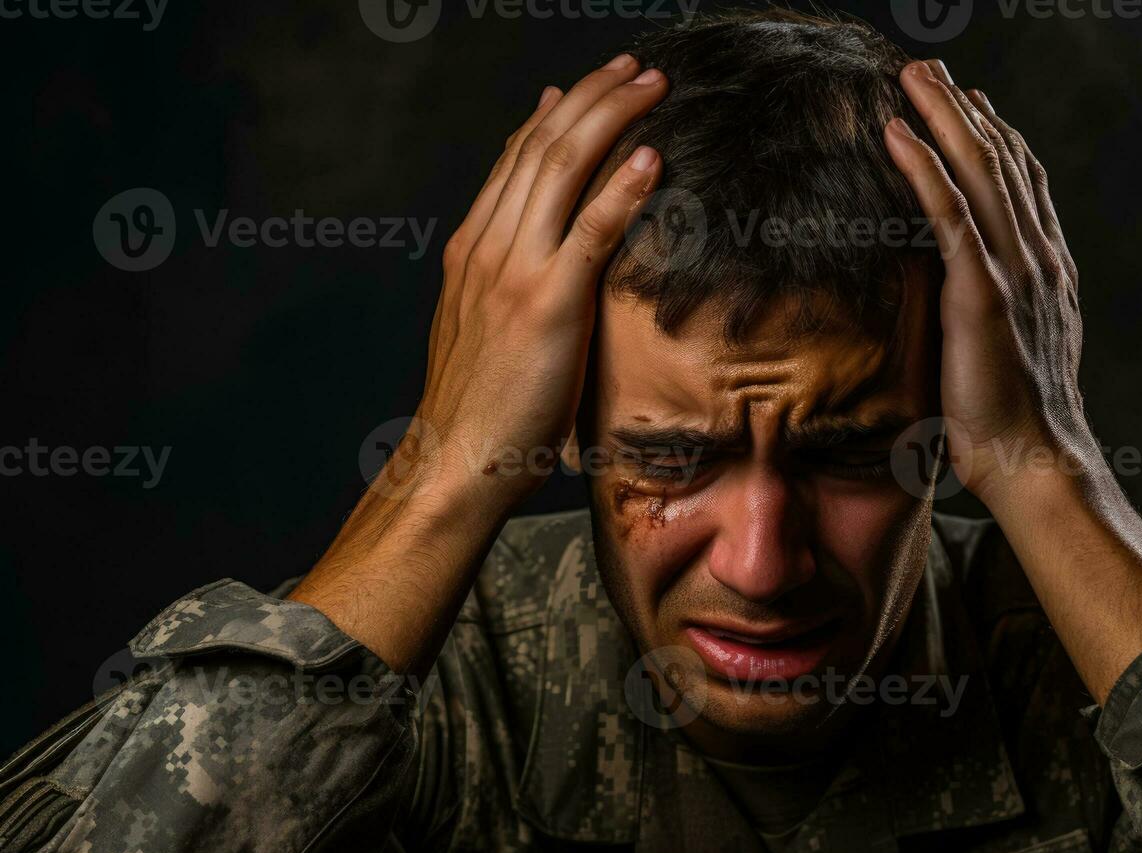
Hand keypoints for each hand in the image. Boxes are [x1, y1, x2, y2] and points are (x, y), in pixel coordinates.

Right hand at [290, 55, 666, 673]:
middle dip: (594, 96)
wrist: (455, 461)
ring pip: (563, 168)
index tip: (590, 86)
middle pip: (542, 146)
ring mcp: (514, 270)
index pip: (515, 159)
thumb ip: (508, 283)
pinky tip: (651, 158)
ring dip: (613, 118)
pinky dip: (622, 188)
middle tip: (635, 68)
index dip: (557, 115)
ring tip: (652, 86)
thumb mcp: (485, 329)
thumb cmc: (480, 409)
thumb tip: (545, 259)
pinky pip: (592, 230)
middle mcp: (488, 245)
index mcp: (472, 249)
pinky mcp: (548, 304)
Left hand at [884, 59, 1094, 504]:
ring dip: (944, 117)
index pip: (1023, 187)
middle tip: (931, 69)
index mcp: (1047, 272)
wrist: (1037, 462)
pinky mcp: (983, 293)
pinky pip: (950, 215)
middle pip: (1003, 163)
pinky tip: (897, 133)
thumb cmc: (1016, 424)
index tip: (970, 104)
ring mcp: (1015, 272)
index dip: (997, 139)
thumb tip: (975, 306)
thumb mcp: (1013, 354)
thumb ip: (1001, 315)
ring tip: (912, 76)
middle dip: (966, 110)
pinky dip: (923, 168)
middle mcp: (1038, 259)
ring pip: (980, 173)